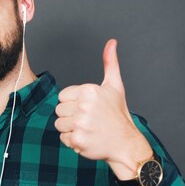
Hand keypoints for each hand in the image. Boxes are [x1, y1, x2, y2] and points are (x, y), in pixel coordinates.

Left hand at [54, 39, 151, 178]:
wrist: (126, 143)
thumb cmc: (118, 115)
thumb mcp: (115, 86)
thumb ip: (110, 63)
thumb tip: (111, 42)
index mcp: (89, 91)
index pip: (62, 96)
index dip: (73, 103)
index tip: (88, 109)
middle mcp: (84, 106)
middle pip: (59, 110)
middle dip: (70, 116)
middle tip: (89, 120)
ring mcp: (80, 123)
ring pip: (59, 124)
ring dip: (70, 129)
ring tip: (87, 129)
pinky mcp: (78, 139)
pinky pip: (63, 138)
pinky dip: (72, 141)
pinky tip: (87, 138)